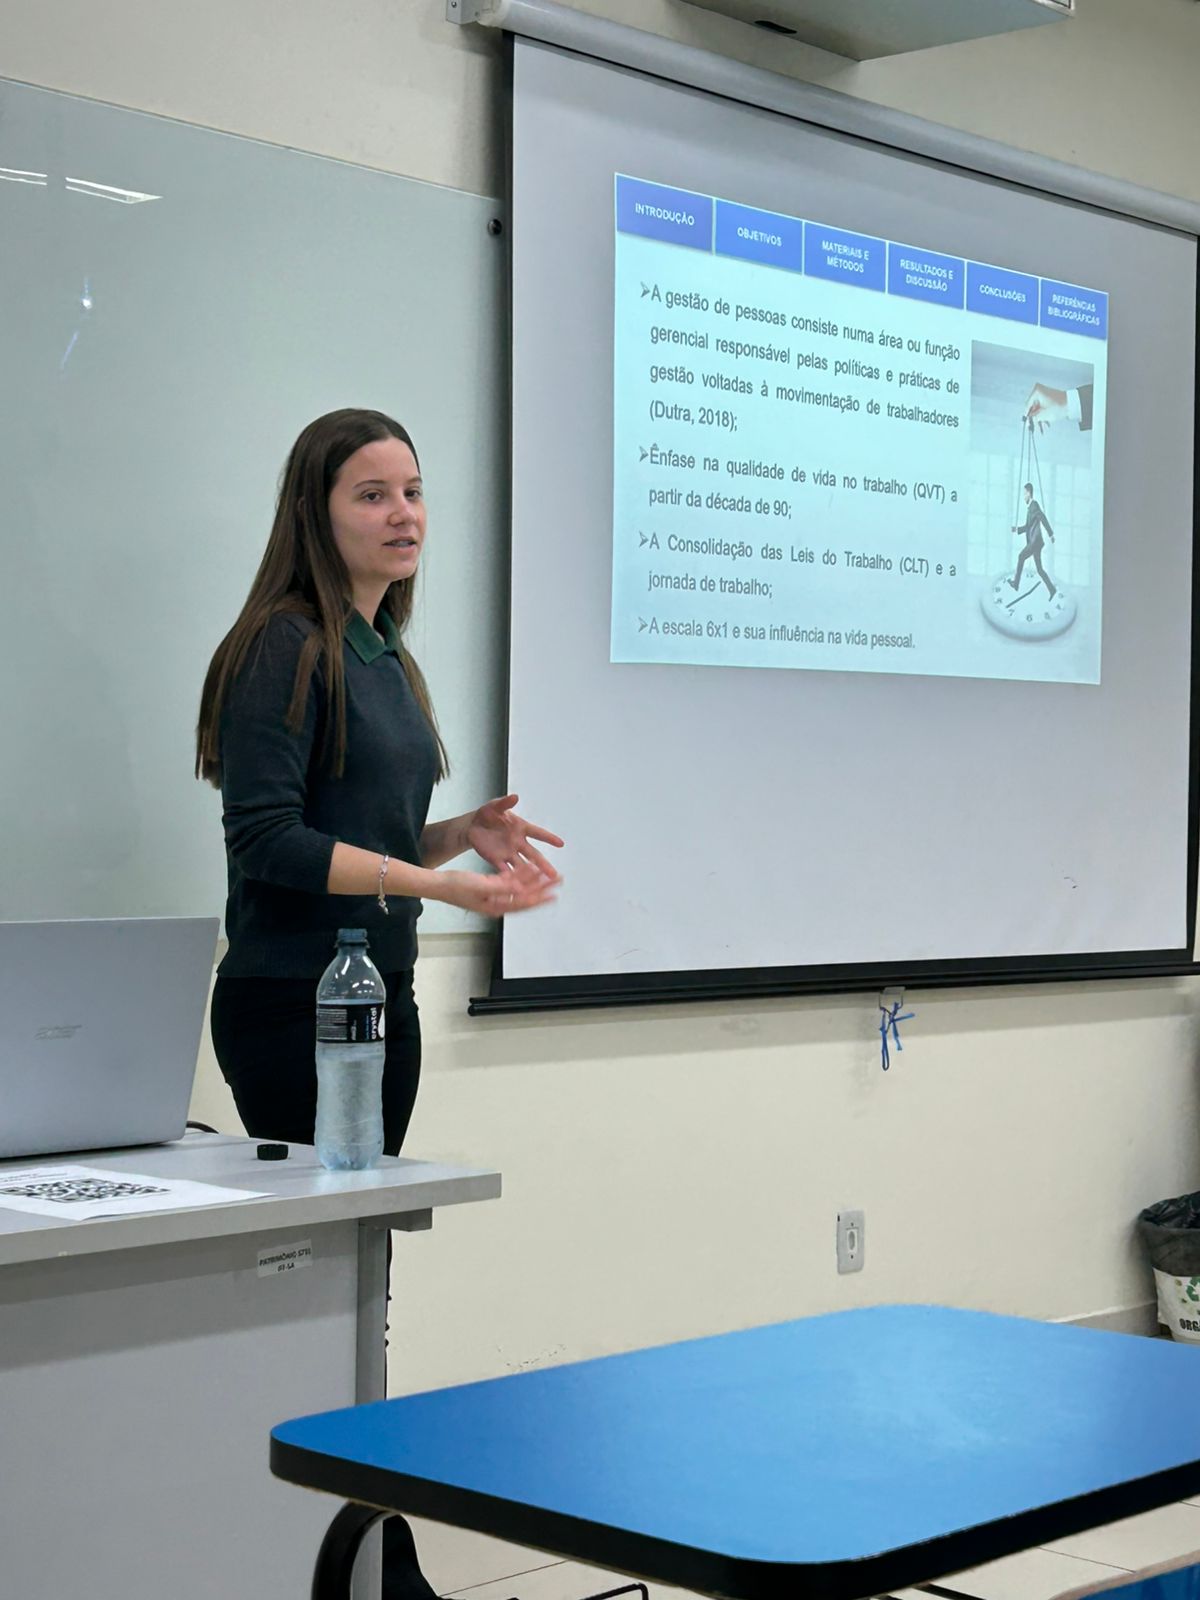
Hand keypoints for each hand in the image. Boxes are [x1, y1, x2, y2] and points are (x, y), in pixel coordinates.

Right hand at [431, 857, 557, 917]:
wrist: (440, 884)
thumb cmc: (457, 886)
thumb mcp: (482, 886)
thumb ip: (503, 887)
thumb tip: (521, 888)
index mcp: (497, 906)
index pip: (524, 902)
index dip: (540, 897)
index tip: (554, 893)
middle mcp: (498, 902)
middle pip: (526, 895)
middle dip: (542, 888)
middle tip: (558, 880)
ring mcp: (495, 895)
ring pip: (520, 887)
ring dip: (533, 880)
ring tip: (547, 874)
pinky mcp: (490, 886)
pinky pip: (510, 880)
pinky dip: (520, 874)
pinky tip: (529, 868)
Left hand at [466, 794, 563, 884]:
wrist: (471, 826)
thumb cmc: (486, 814)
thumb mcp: (494, 806)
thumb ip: (504, 803)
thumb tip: (515, 797)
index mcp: (520, 827)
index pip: (537, 833)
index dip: (548, 838)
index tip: (561, 843)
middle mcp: (518, 842)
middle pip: (534, 855)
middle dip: (543, 865)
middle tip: (554, 875)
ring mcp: (508, 853)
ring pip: (522, 866)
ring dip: (530, 875)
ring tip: (539, 885)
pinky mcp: (497, 860)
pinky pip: (505, 870)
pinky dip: (510, 878)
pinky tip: (516, 887)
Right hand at [1024, 382, 1068, 431]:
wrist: (1072, 404)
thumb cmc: (1058, 406)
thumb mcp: (1042, 415)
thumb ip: (1032, 418)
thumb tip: (1027, 421)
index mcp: (1036, 391)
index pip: (1027, 406)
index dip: (1027, 417)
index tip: (1026, 424)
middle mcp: (1039, 390)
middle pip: (1033, 407)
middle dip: (1034, 418)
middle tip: (1033, 427)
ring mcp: (1045, 393)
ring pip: (1038, 408)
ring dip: (1039, 418)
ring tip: (1041, 428)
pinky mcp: (1049, 397)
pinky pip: (1043, 406)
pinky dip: (1044, 414)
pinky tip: (1046, 423)